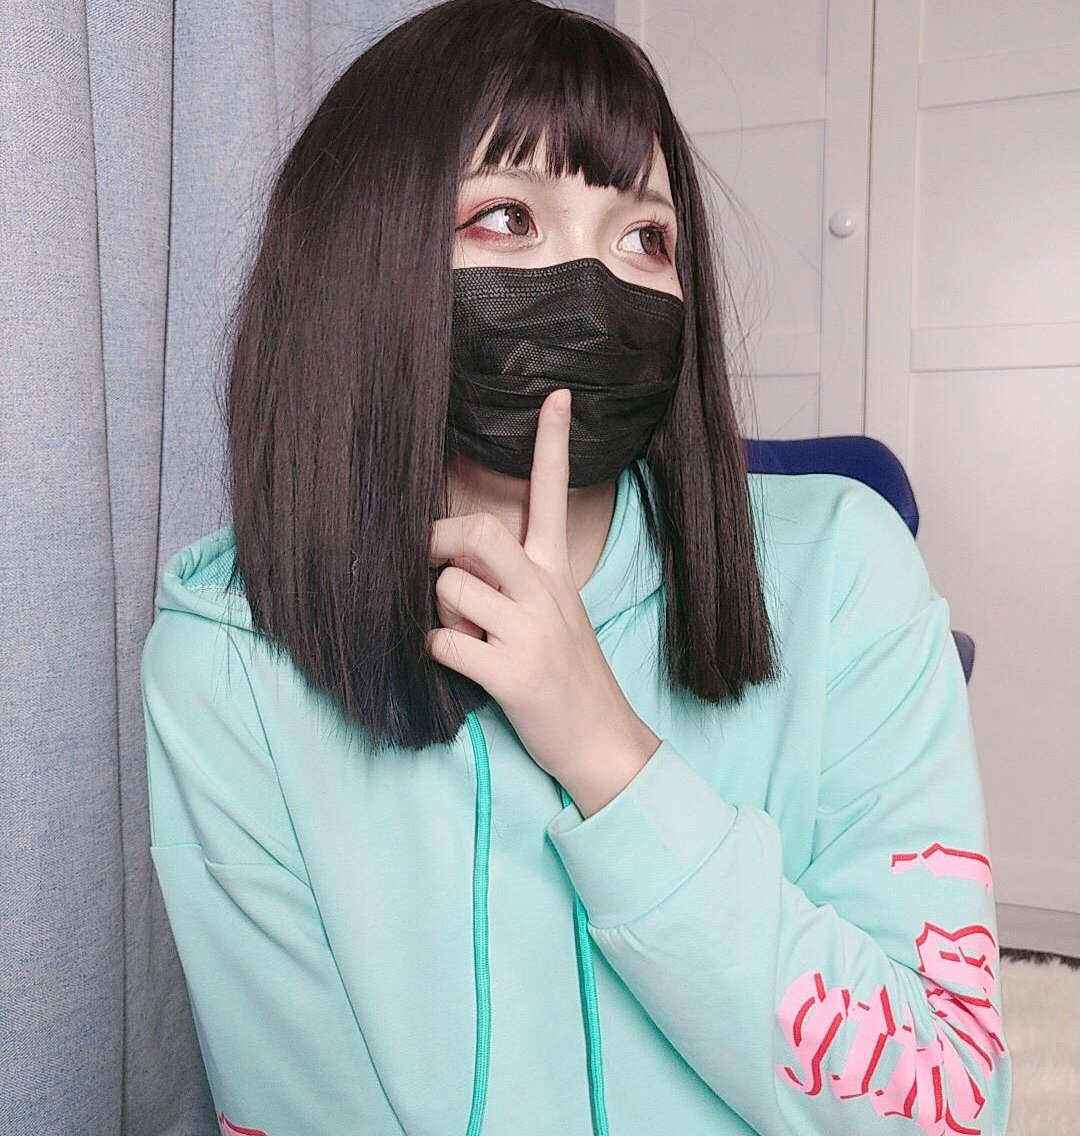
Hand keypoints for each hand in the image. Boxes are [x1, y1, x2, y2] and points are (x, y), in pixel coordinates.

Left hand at [425, 388, 656, 809]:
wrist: (603, 741)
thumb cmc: (569, 675)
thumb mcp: (555, 614)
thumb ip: (514, 580)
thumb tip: (454, 563)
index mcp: (557, 571)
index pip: (553, 494)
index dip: (553, 442)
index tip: (557, 394)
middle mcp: (546, 592)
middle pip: (479, 528)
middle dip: (439, 539)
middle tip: (435, 563)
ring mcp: (530, 632)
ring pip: (451, 586)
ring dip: (439, 611)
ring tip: (464, 636)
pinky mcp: (511, 674)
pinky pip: (443, 644)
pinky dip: (436, 653)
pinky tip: (459, 666)